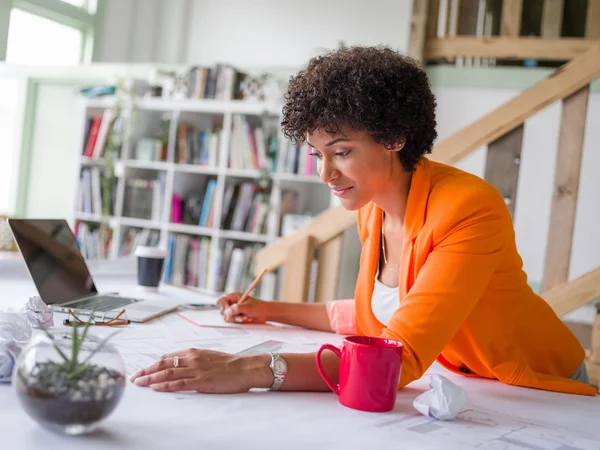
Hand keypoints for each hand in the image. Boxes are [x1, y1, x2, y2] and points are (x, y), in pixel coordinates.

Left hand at [129, 349, 269, 392]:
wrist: (245, 368)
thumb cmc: (229, 363)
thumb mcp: (208, 356)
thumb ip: (193, 359)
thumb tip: (178, 363)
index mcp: (193, 352)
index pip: (167, 357)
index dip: (153, 364)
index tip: (143, 370)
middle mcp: (191, 359)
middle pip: (163, 364)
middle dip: (146, 371)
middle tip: (134, 377)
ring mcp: (195, 370)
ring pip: (167, 373)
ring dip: (150, 378)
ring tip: (139, 383)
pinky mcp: (201, 381)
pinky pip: (178, 383)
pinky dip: (165, 385)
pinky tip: (155, 387)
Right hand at [216, 292, 269, 323]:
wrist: (265, 313)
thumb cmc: (258, 307)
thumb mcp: (247, 307)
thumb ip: (236, 309)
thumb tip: (227, 312)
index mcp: (233, 297)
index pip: (220, 300)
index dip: (223, 306)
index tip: (229, 310)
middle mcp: (232, 303)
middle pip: (222, 310)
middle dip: (231, 314)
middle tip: (241, 315)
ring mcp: (233, 310)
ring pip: (227, 317)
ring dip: (236, 318)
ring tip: (246, 317)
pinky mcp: (236, 317)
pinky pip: (232, 321)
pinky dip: (239, 321)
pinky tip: (246, 319)